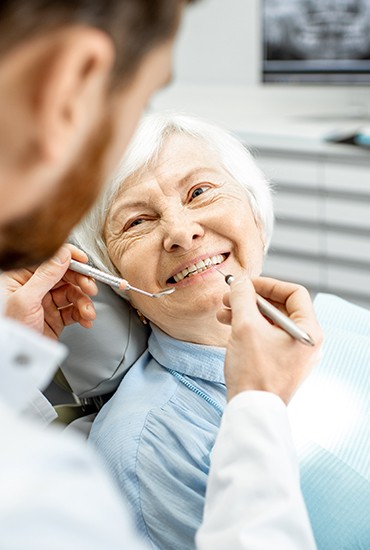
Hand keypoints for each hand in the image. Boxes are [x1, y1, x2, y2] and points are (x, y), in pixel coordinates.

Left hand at [0, 244, 97, 339]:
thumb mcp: (26, 299)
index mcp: (21, 277)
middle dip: (81, 283)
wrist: (15, 359)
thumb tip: (63, 254)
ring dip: (84, 303)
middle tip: (91, 289)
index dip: (69, 259)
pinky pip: (73, 311)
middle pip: (65, 276)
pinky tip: (86, 319)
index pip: (50, 260)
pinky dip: (82, 315)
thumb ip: (46, 275)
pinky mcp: (54, 318)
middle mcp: (34, 288)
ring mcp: (45, 303)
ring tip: (88, 312)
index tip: (84, 261)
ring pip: (72, 294)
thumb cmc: (11, 331)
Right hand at [217, 275, 322, 403]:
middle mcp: (306, 342)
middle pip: (281, 308)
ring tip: (223, 313)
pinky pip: (267, 338)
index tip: (246, 284)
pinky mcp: (281, 364)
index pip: (294, 293)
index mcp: (309, 331)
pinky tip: (229, 327)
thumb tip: (240, 282)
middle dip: (251, 299)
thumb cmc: (254, 371)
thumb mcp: (245, 326)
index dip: (268, 284)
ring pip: (270, 323)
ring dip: (246, 313)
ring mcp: (295, 355)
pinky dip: (249, 329)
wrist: (251, 410)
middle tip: (229, 297)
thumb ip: (242, 297)